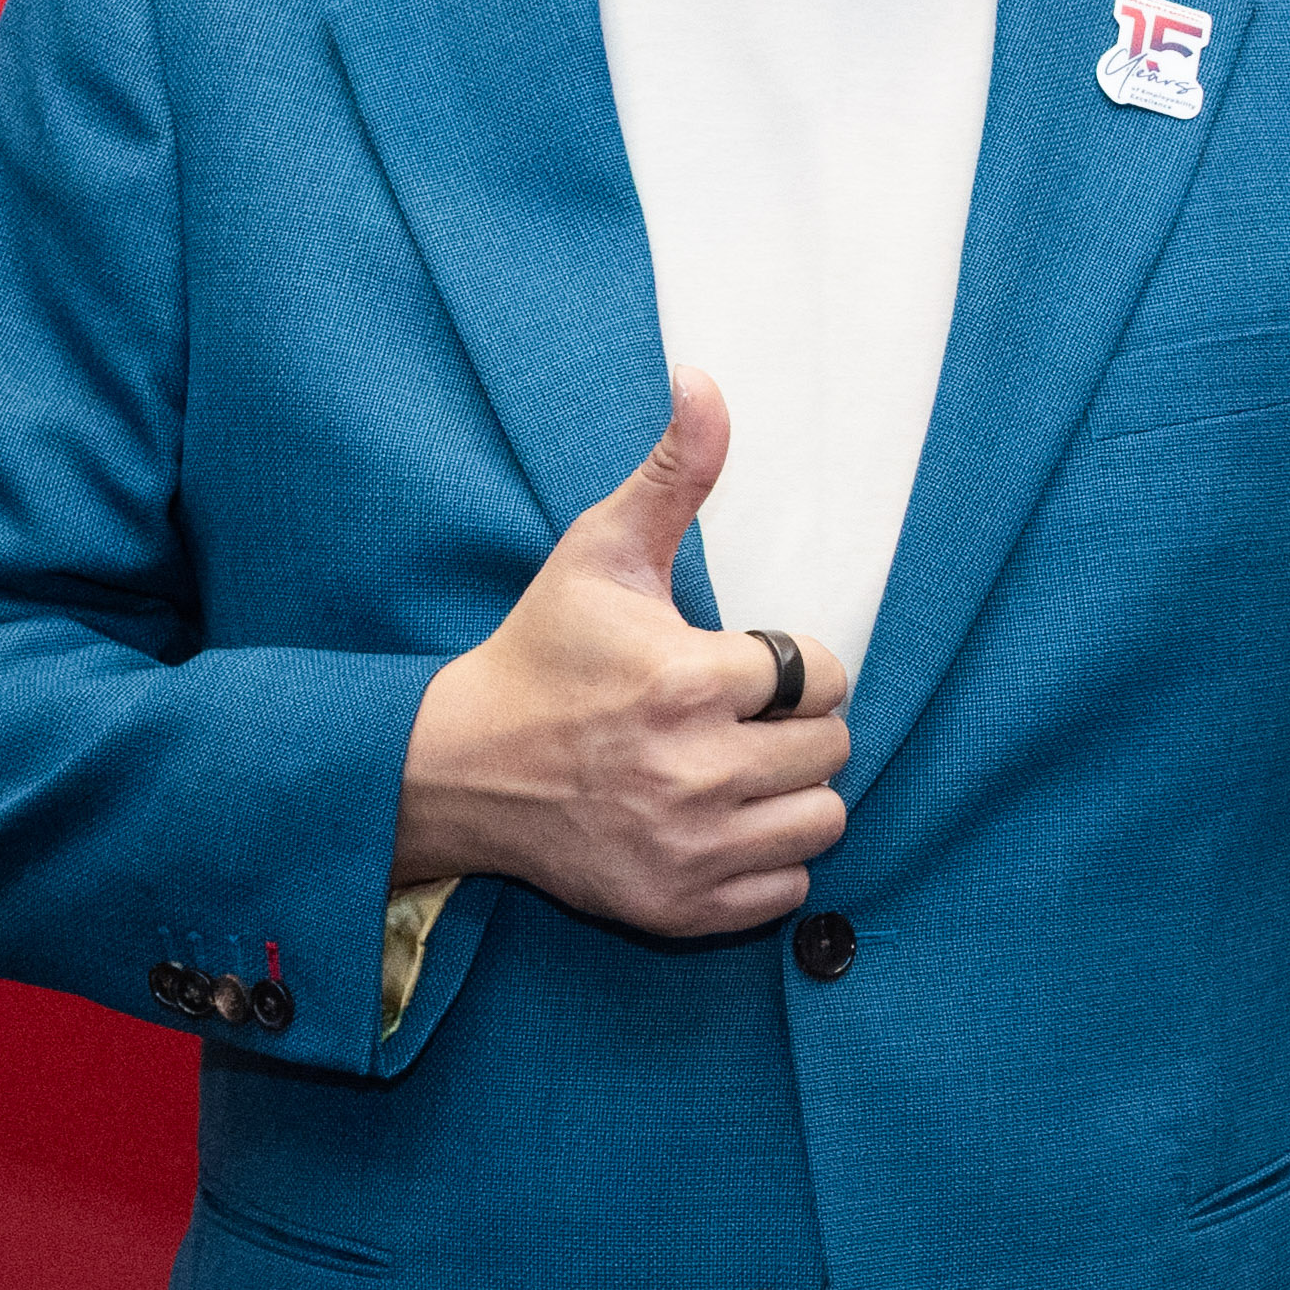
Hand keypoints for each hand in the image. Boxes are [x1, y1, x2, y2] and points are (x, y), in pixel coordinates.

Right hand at [394, 375, 848, 936]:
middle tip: (731, 720)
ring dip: (791, 795)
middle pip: (833, 750)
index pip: (822, 675)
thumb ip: (673, 473)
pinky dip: (765, 862)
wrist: (456, 770)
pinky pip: (787, 890)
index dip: (790, 667)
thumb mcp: (600, 555)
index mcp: (687, 683)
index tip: (737, 669)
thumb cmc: (541, 656)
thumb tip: (706, 381)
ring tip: (732, 770)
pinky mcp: (678, 907)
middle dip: (793, 728)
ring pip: (823, 821)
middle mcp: (693, 773)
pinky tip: (715, 824)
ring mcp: (687, 848)